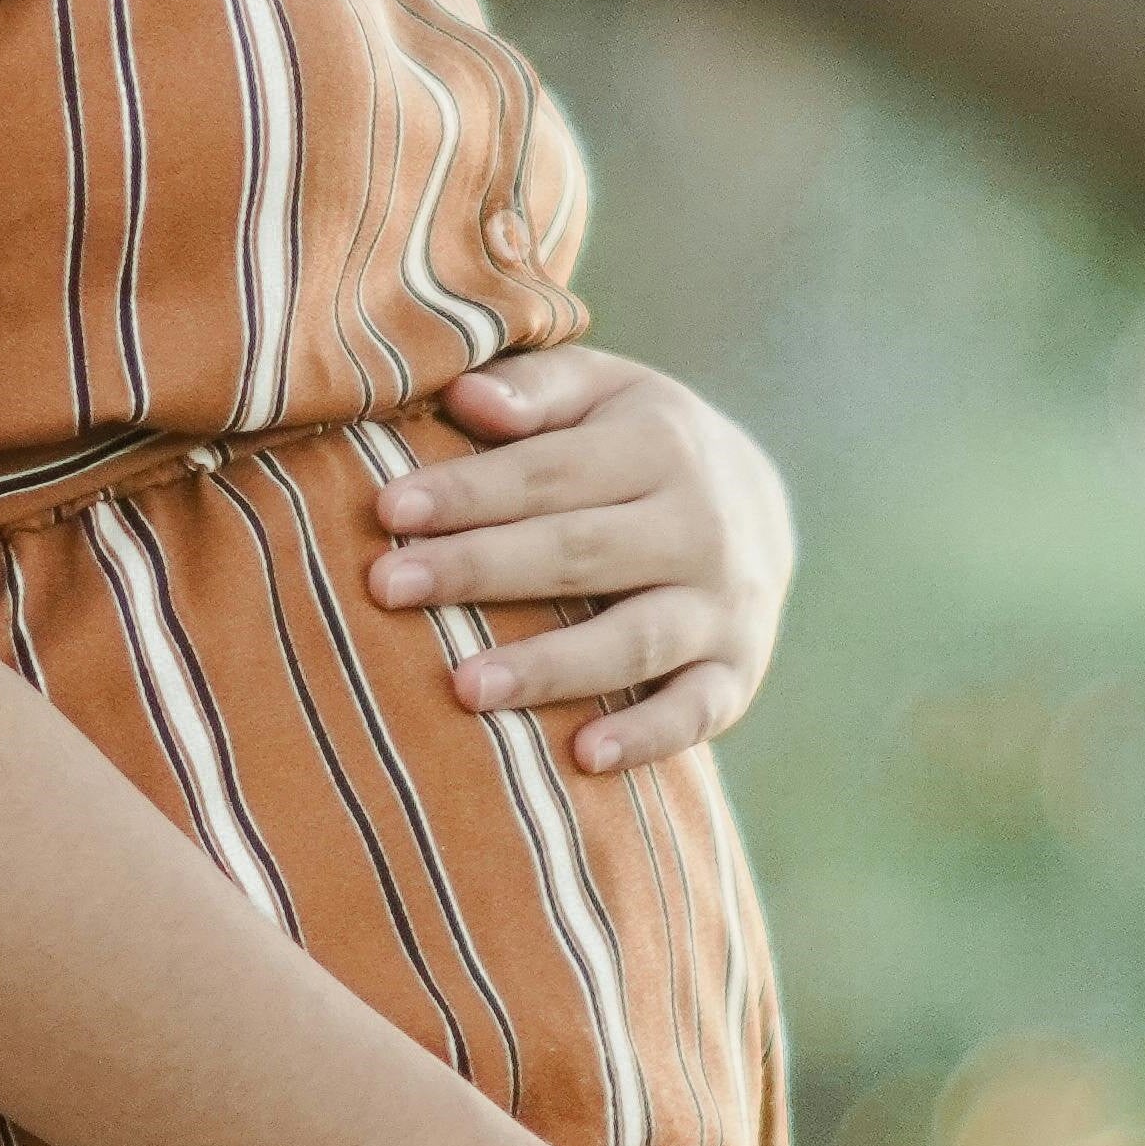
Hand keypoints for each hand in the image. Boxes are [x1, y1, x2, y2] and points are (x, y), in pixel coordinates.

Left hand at [371, 349, 795, 774]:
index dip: (468, 491)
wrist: (757, 506)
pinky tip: (584, 757)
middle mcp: (699, 526)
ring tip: (464, 687)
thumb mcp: (599, 390)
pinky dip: (647, 735)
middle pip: (579, 551)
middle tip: (387, 588)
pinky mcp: (738, 673)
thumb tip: (465, 395)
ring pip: (633, 639)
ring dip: (550, 666)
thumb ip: (535, 388)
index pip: (548, 472)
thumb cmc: (632, 441)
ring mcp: (724, 606)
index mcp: (659, 444)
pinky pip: (696, 711)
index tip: (387, 511)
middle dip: (480, 570)